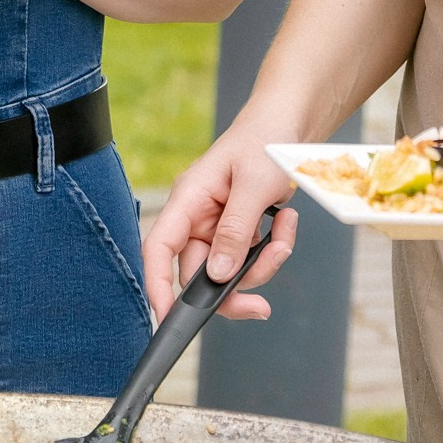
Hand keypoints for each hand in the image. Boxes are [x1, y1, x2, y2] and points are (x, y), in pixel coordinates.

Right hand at [143, 128, 300, 321]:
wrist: (286, 126)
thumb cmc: (264, 142)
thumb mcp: (253, 185)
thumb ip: (235, 232)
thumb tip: (218, 275)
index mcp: (187, 200)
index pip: (158, 249)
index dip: (156, 286)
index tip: (169, 317)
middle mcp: (197, 217)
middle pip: (201, 273)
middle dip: (236, 286)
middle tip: (261, 307)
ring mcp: (218, 226)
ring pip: (231, 271)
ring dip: (263, 262)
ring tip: (285, 229)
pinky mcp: (240, 230)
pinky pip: (252, 258)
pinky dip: (274, 248)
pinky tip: (286, 220)